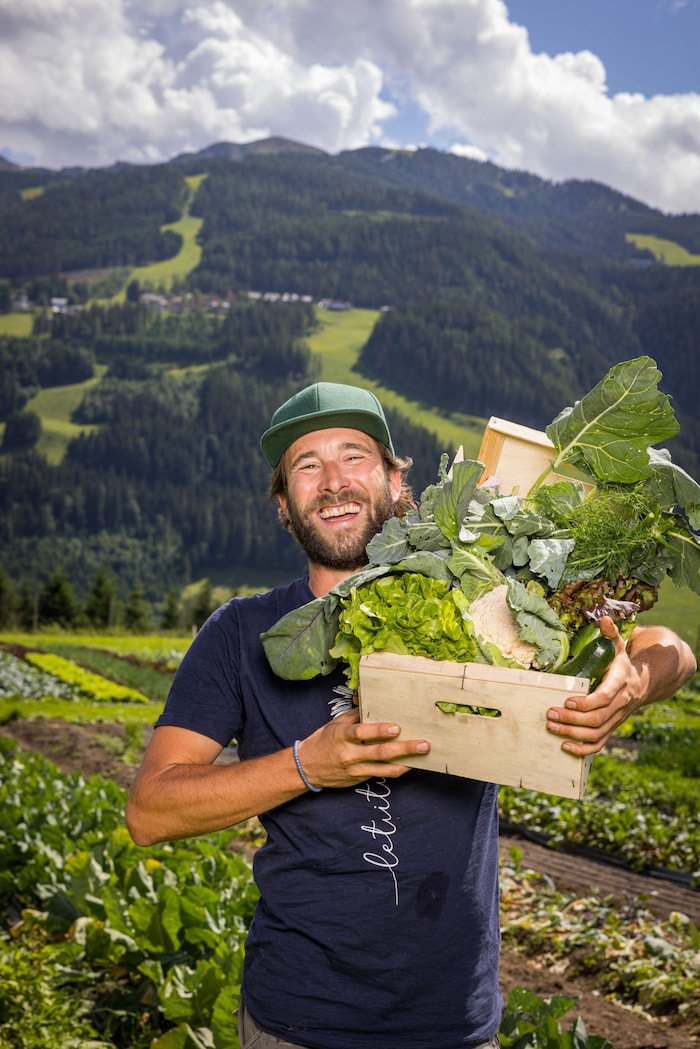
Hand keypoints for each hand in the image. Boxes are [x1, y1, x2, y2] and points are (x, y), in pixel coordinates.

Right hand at [295, 709, 430, 788]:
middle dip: (404, 749)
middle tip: (423, 744)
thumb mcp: (336, 724)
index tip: (396, 728)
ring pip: (384, 769)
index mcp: (342, 736)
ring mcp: (355, 770)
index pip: (361, 733)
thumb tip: (373, 700)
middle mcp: (349, 755)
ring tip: (423, 757)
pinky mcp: (359, 780)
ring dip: (405, 763)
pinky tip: (409, 764)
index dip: (379, 731)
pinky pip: (381, 775)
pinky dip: (396, 770)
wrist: (307, 768)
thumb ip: (356, 715)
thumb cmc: (324, 740)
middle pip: (379, 753)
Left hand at [545, 616, 647, 755]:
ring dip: (572, 734)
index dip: (587, 702)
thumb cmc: (622, 663)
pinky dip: (582, 749)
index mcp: (620, 683)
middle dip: (572, 719)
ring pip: (596, 733)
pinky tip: (564, 747)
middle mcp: (620, 704)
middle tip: (549, 713)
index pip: (605, 697)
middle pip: (597, 718)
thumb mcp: (618, 646)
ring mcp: (616, 718)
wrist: (642, 684)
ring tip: (551, 727)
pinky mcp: (611, 727)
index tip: (567, 700)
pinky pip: (599, 743)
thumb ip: (610, 634)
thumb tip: (604, 619)